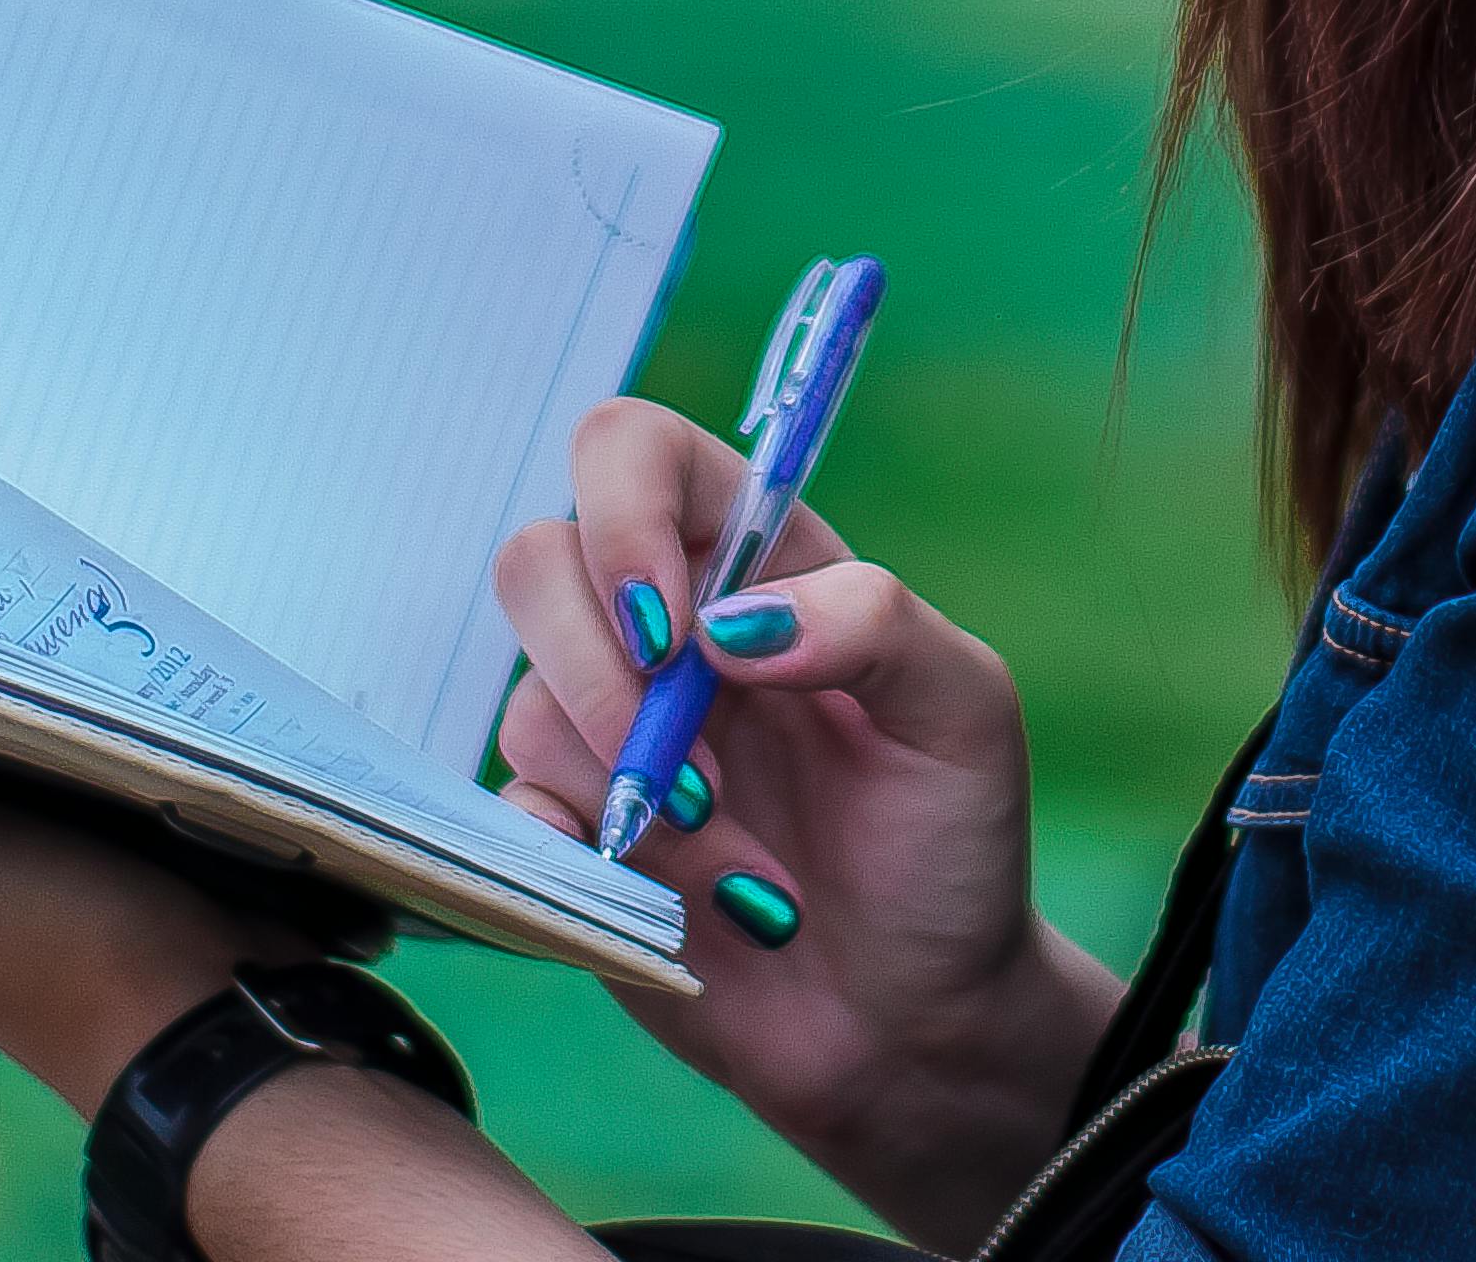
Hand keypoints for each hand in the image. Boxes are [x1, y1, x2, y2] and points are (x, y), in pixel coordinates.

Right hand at [493, 399, 1121, 1248]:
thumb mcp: (965, 713)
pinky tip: (689, 903)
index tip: (675, 624)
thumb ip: (874, 624)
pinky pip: (510, 819)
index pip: (635, 453)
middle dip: (601, 668)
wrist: (916, 1021)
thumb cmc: (948, 850)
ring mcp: (608, 736)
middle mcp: (667, 634)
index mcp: (759, 563)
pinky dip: (595, 863)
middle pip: (535, 561)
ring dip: (637, 794)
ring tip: (747, 866)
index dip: (623, 510)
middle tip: (700, 762)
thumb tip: (732, 622)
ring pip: (526, 703)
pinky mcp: (570, 840)